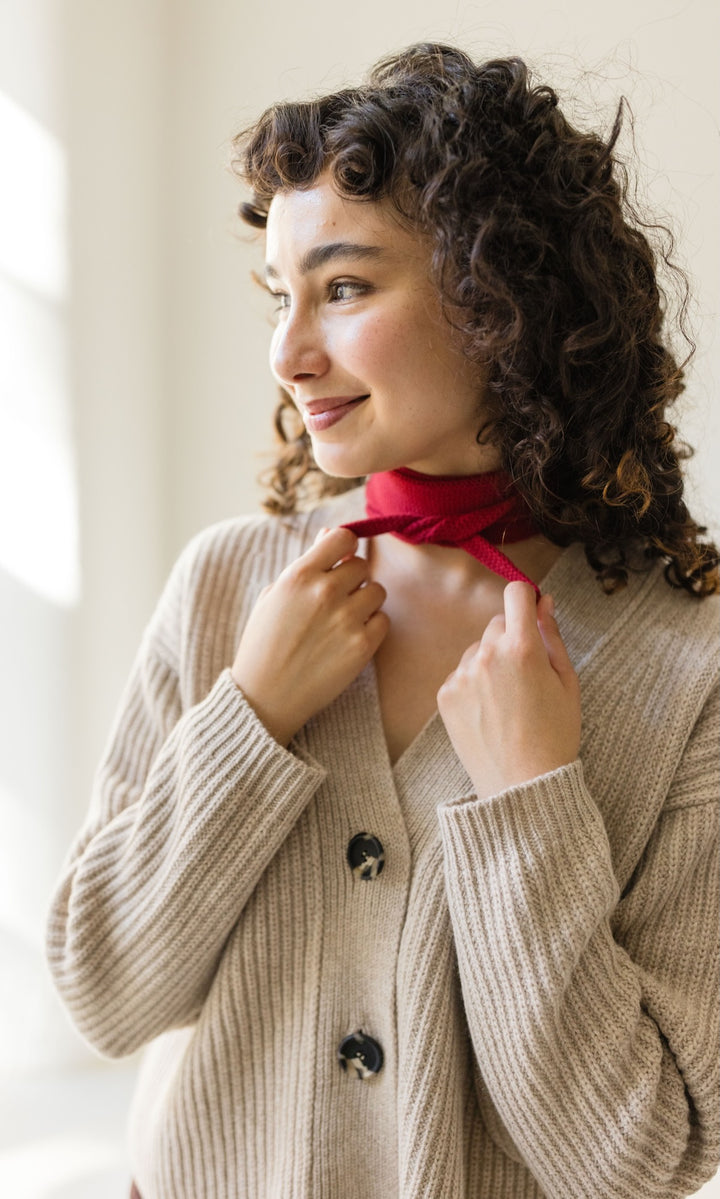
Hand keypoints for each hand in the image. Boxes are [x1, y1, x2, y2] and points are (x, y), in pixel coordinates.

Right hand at [231, 526, 388, 744]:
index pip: (342, 538)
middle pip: (361, 566)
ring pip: (377, 591)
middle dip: (351, 579)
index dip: (344, 548)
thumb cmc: (264, 644)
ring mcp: (346, 619)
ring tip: (343, 620)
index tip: (339, 561)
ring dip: (364, 601)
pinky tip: (350, 637)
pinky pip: (383, 620)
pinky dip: (372, 626)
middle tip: (336, 600)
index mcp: (299, 576)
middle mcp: (325, 593)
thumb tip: (330, 535)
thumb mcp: (274, 597)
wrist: (264, 697)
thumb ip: (306, 566)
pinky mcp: (362, 646)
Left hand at [437, 583, 580, 798]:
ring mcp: (461, 675)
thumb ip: (553, 636)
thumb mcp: (567, 682)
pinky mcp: (445, 695)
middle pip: (496, 623)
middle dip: (511, 638)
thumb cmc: (554, 735)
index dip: (525, 599)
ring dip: (490, 662)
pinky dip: (474, 684)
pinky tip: (490, 711)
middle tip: (526, 676)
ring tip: (508, 701)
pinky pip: (461, 673)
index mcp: (522, 648)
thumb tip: (542, 601)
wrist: (522, 785)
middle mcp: (486, 655)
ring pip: (478, 650)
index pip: (515, 593)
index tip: (530, 613)